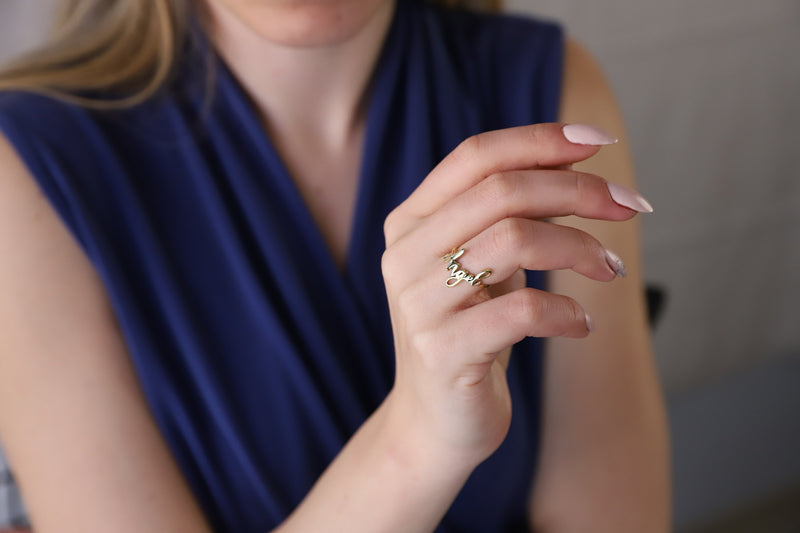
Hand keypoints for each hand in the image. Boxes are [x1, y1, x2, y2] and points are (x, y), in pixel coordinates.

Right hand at [380, 123, 649, 465]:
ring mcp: (418, 303)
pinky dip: (567, 313)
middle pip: (502, 191)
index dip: (539, 140)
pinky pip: (522, 312)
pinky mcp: (442, 351)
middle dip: (579, 190)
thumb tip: (576, 164)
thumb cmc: (470, 331)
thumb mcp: (483, 264)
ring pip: (514, 241)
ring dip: (580, 248)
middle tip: (630, 205)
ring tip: (608, 269)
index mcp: (410, 221)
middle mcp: (405, 254)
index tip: (598, 143)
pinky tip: (583, 325)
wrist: (435, 421)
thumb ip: (508, 215)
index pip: (475, 156)